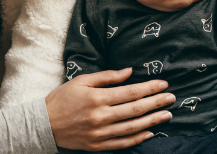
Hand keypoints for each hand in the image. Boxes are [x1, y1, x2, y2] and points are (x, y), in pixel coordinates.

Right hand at [45, 67, 174, 151]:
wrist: (44, 124)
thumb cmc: (61, 99)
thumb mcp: (81, 81)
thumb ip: (107, 77)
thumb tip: (130, 72)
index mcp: (97, 98)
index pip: (130, 92)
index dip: (149, 88)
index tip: (163, 84)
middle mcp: (100, 117)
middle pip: (135, 110)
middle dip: (156, 103)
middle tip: (172, 98)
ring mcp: (100, 134)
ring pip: (132, 127)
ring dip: (152, 121)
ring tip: (167, 115)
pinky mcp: (97, 146)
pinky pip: (122, 143)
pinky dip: (137, 138)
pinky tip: (150, 133)